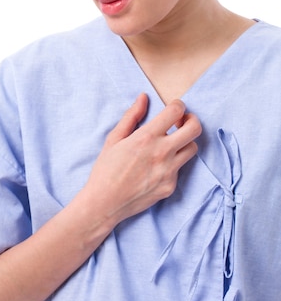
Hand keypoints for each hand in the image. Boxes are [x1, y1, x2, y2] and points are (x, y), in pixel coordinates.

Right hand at [85, 93, 201, 225]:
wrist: (105, 203)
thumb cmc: (106, 169)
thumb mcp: (114, 138)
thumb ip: (132, 116)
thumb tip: (144, 97)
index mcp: (147, 138)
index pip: (176, 111)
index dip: (178, 105)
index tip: (174, 108)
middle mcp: (162, 153)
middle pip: (194, 129)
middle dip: (191, 120)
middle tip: (181, 122)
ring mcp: (169, 171)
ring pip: (193, 148)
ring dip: (185, 141)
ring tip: (171, 143)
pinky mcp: (170, 186)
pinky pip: (180, 169)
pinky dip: (173, 163)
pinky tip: (156, 166)